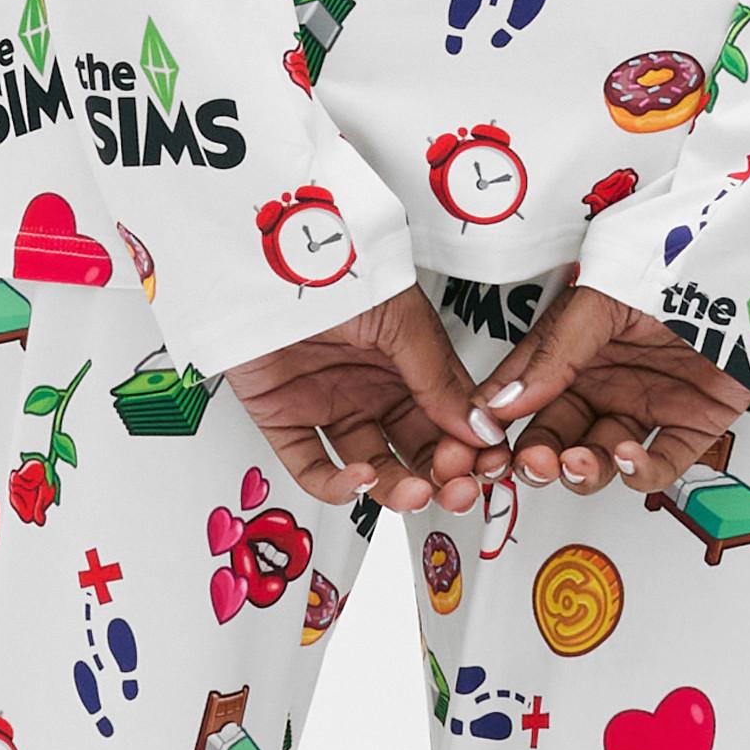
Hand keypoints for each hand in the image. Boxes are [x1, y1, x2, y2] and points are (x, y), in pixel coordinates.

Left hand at [224, 283, 488, 513]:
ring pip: (372, 468)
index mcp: (407, 362)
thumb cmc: (333, 268)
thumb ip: (439, 379)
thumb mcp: (402, 320)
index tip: (485, 465)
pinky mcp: (285, 420)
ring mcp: (331, 405)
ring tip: (415, 490)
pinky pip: (313, 468)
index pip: (449, 419)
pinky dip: (338, 485)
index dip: (469, 447)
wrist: (264, 258)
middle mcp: (371, 387)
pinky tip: (361, 478)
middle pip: (415, 450)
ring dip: (398, 488)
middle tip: (456, 489)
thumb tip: (480, 429)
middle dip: (441, 476)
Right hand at [466, 282, 749, 497]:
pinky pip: (661, 463)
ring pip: (602, 457)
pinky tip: (627, 458)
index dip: (498, 425)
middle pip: (557, 435)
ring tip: (577, 461)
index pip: (522, 395)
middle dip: (539, 456)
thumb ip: (554, 352)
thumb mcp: (599, 298)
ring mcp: (646, 404)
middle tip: (533, 463)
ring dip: (583, 469)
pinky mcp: (693, 425)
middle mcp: (606, 379)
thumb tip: (503, 402)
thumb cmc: (677, 263)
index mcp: (573, 348)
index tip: (483, 448)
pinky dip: (640, 471)